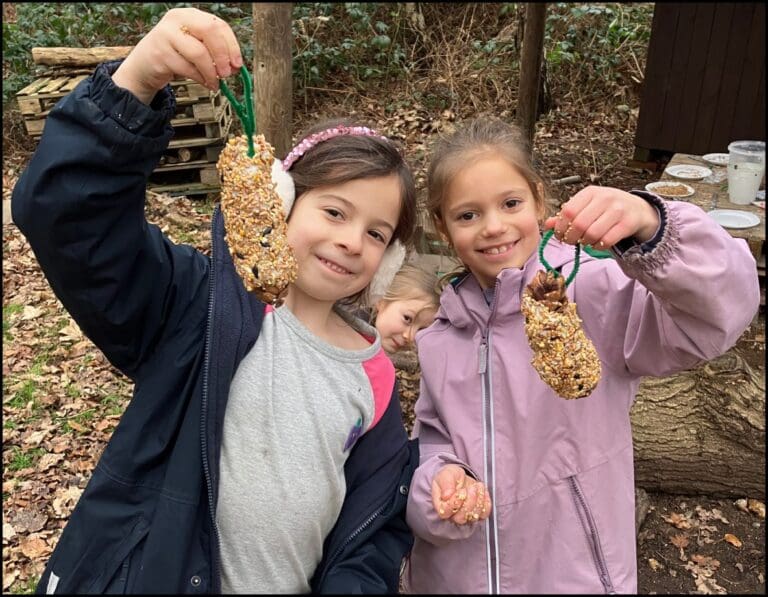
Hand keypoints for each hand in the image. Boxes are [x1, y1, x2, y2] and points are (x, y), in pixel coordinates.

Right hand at [112, 7, 242, 103]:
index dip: (232, 45)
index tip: (237, 64)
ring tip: (215, 82)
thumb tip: (235, 66)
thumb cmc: (175, 54)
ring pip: (198, 53)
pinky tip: (205, 83)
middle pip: (209, 31)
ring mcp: (166, 35)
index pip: (218, 24)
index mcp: (190, 15)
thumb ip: (215, 52)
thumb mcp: (196, 46)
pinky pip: (187, 68)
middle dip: (222, 55)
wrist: (145, 64)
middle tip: (227, 73)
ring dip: (211, 72)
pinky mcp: (160, 53)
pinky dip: (200, 79)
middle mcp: (177, 20)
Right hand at [431, 464, 491, 524]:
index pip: (445, 512)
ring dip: (478, 501)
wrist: (459, 476)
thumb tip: (446, 496)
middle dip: (469, 502)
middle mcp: (452, 515)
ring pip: (473, 517)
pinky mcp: (477, 513)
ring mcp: (465, 515)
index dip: (454, 502)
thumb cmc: (449, 477)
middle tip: (472, 488)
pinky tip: (483, 491)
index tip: (460, 490)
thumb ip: (445, 484)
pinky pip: (484, 513)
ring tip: (478, 486)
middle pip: (461, 518)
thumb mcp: (445, 475)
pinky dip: (486, 503)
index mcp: (441, 506)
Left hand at [543, 185, 659, 248]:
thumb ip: (567, 215)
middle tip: (572, 241)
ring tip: (585, 241)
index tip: (560, 235)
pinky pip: (607, 241)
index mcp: (590, 192)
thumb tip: (547, 225)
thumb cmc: (607, 208)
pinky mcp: (628, 223)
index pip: (568, 211)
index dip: (561, 227)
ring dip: (585, 243)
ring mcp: (618, 210)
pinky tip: (597, 244)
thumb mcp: (587, 206)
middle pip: (579, 224)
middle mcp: (604, 198)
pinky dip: (598, 246)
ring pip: (592, 234)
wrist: (638, 209)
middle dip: (571, 238)